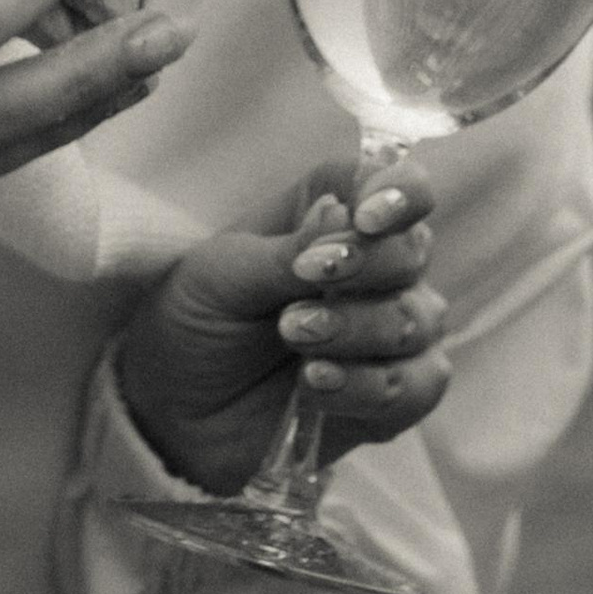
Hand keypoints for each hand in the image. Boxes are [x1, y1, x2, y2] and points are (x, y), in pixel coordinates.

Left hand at [112, 166, 449, 491]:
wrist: (175, 410)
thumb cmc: (198, 321)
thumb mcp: (222, 276)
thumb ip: (286, 251)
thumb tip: (341, 211)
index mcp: (335, 215)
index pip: (399, 184)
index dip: (400, 192)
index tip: (365, 218)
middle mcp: (376, 269)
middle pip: (412, 251)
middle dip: (368, 266)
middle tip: (303, 282)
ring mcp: (392, 333)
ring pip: (417, 320)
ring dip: (357, 328)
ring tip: (292, 335)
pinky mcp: (395, 395)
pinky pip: (416, 387)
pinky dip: (366, 385)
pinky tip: (316, 383)